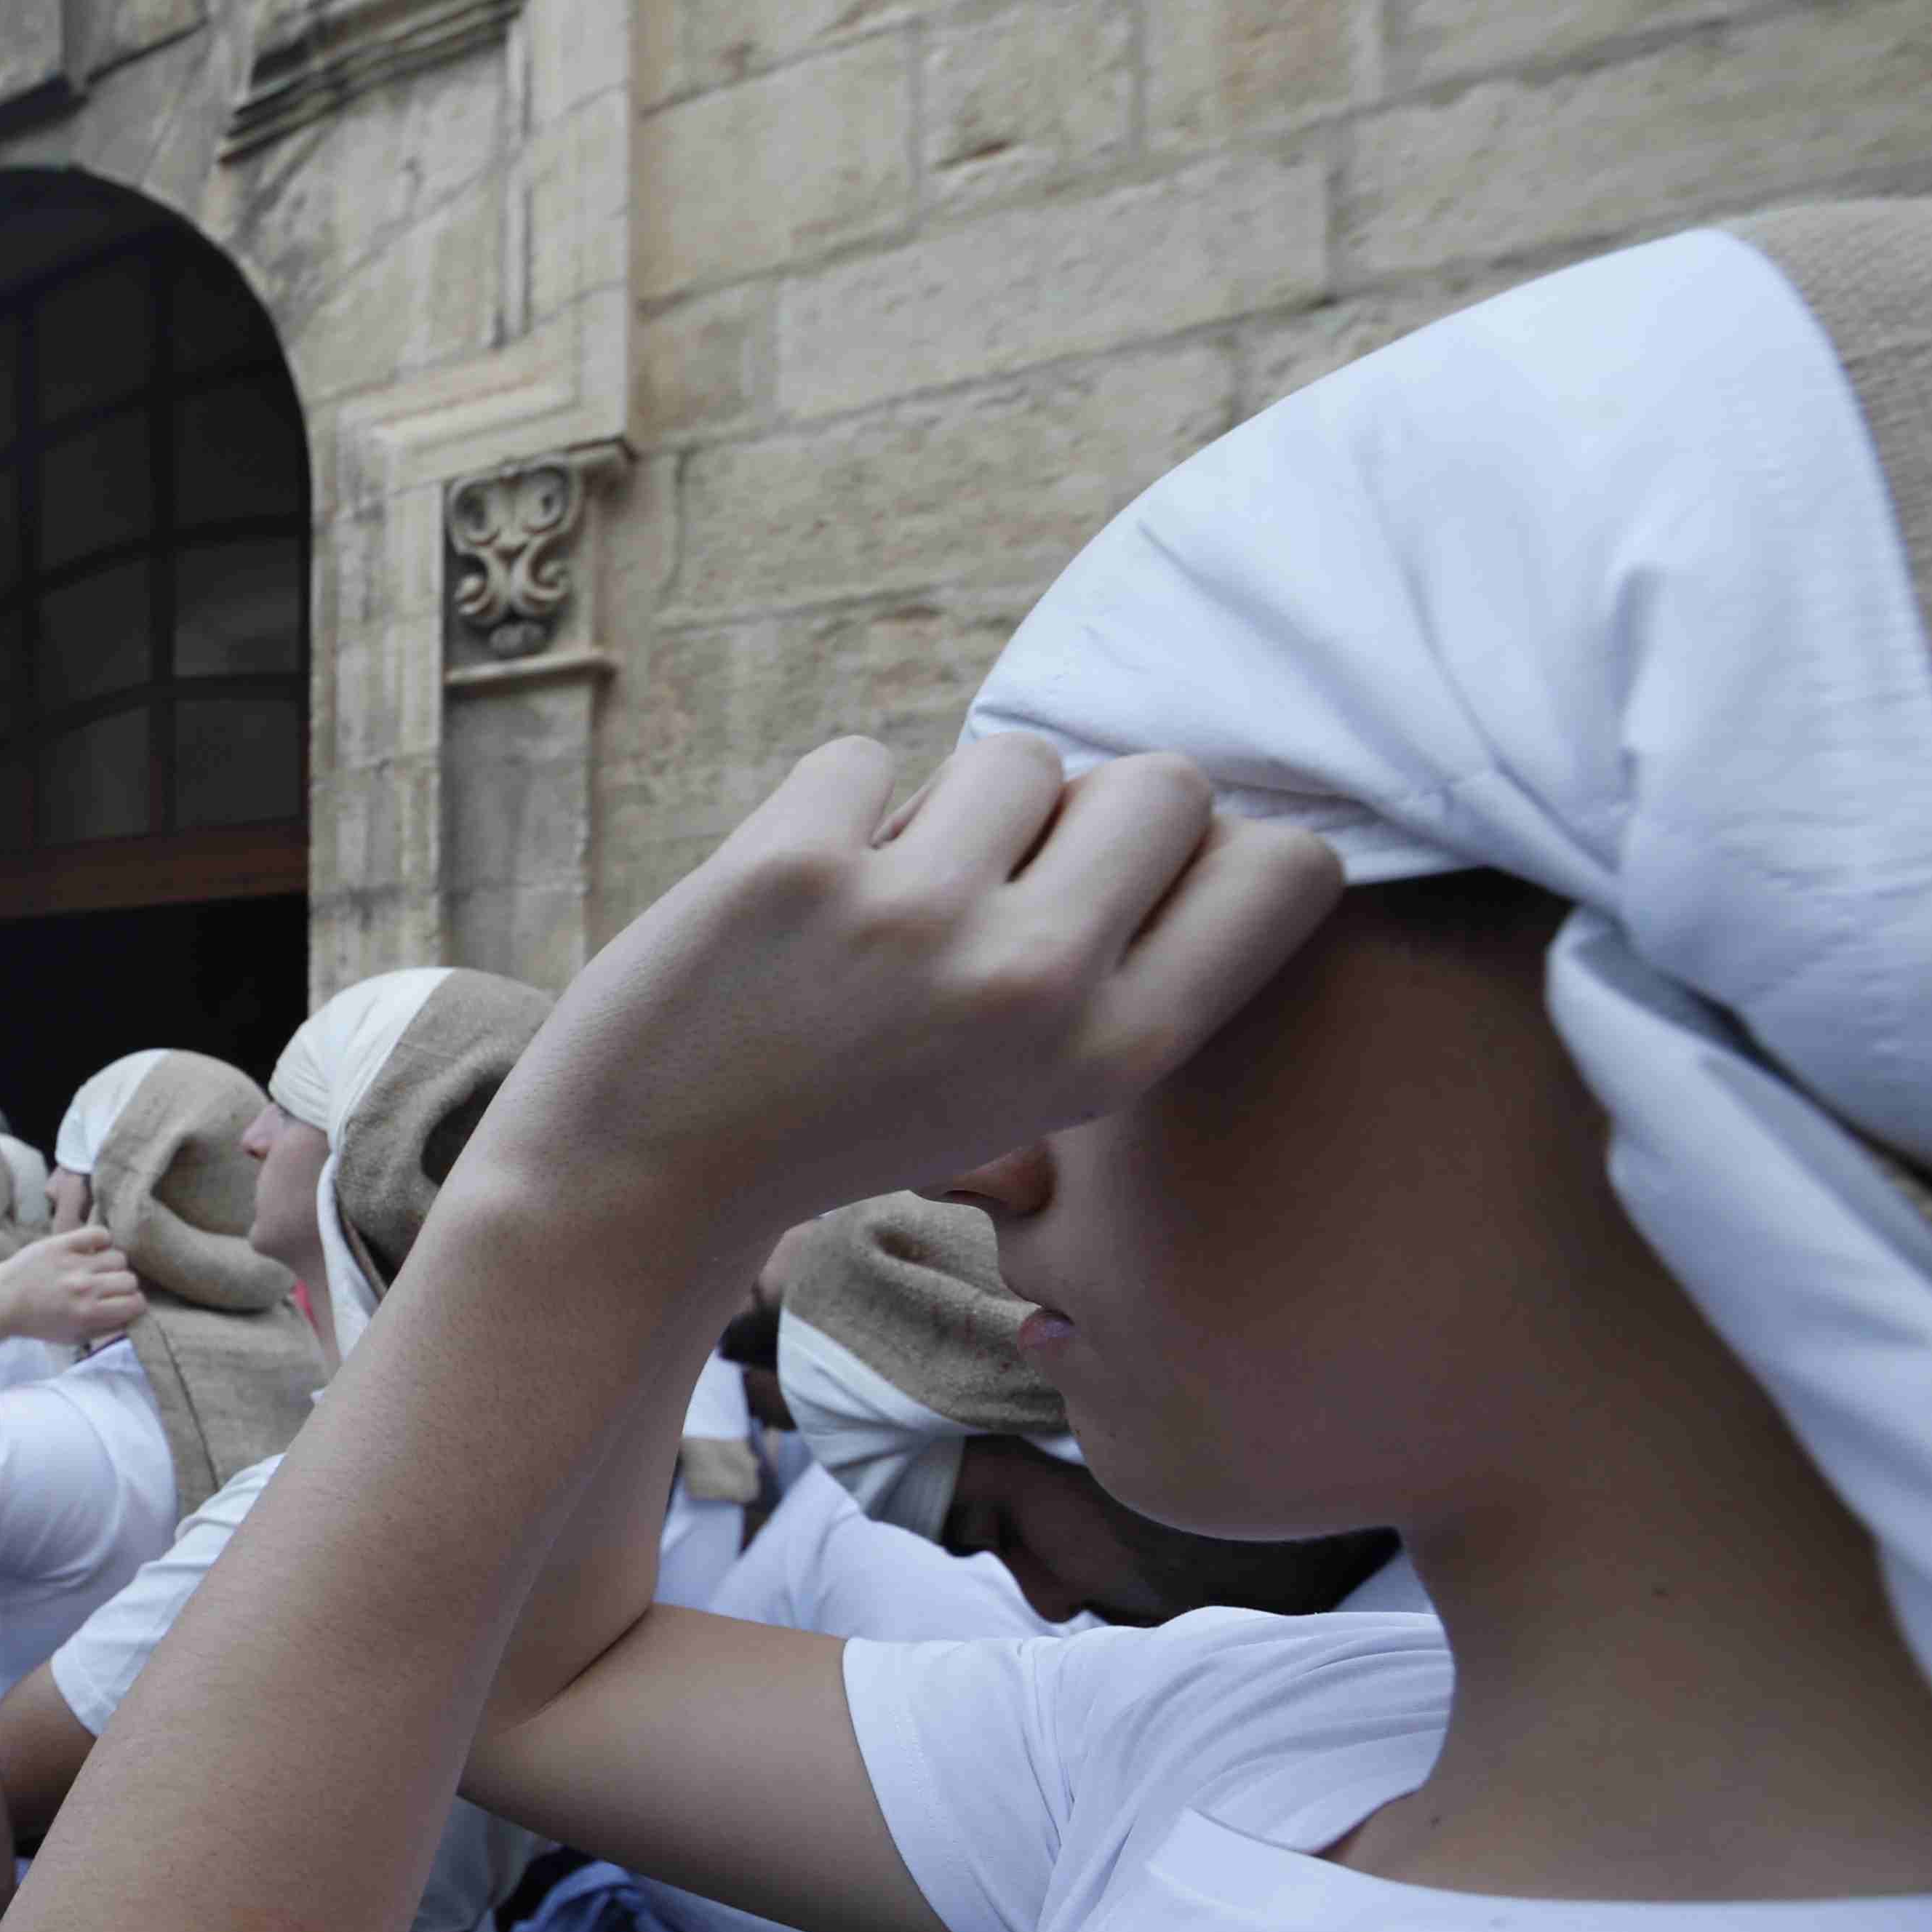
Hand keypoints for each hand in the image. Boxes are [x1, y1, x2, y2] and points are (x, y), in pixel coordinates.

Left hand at [0, 1227, 144, 1349]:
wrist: (2, 1300)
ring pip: (118, 1257)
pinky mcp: (61, 1244)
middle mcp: (84, 1288)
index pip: (135, 1303)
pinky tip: (91, 1250)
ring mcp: (73, 1263)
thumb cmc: (39, 1322)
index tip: (124, 1303)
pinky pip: (99, 1234)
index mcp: (88, 1313)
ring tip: (97, 1269)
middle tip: (108, 1287)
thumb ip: (105, 1329)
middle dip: (124, 1286)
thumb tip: (132, 1317)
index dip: (133, 1304)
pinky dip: (101, 1241)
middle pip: (129, 1279)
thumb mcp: (73, 1338)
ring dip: (112, 1265)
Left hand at [499, 736, 1341, 1242]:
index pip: (1284, 871)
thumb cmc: (849, 1121)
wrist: (647, 1177)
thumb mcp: (1025, 1093)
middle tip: (997, 886)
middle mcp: (1034, 984)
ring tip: (882, 906)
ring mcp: (914, 918)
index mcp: (1111, 1054)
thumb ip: (1115, 967)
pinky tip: (793, 903)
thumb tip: (1182, 804)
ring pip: (1013, 754)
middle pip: (1164, 778)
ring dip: (949, 809)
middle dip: (1085, 809)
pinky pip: (865, 757)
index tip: (1140, 881)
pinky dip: (829, 812)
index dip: (1217, 850)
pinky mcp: (795, 866)